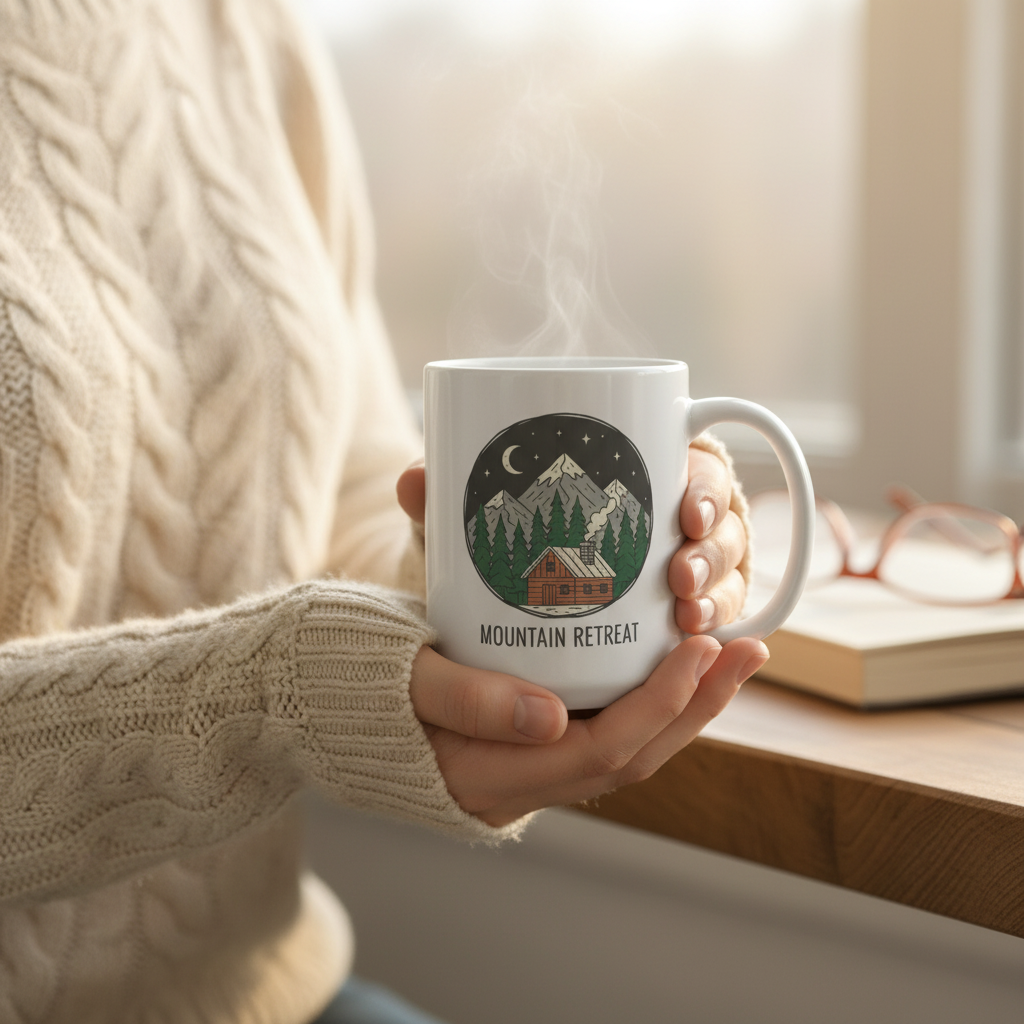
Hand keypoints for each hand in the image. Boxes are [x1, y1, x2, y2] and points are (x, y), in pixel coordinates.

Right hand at [397, 449, 764, 825]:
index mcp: (488, 780)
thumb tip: (547, 717)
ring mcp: (530, 761)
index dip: (658, 707)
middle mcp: (521, 783)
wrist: (331, 686)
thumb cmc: (361, 671)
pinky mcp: (534, 734)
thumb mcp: (401, 672)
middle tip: (746, 646)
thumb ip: (463, 693)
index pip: (600, 755)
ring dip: (689, 700)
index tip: (697, 646)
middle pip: (634, 755)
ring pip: (630, 743)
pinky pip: (609, 723)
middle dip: (697, 702)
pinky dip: (653, 692)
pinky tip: (684, 654)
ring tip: (738, 650)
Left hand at [398, 445, 749, 634]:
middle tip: (682, 578)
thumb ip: (448, 506)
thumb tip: (414, 481)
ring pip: (729, 584)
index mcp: (642, 474)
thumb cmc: (498, 549)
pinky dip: (715, 645)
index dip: (705, 490)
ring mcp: (687, 576)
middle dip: (715, 555)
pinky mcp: (676, 627)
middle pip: (725, 529)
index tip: (686, 515)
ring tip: (690, 624)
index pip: (697, 469)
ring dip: (719, 602)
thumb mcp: (471, 529)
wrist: (499, 603)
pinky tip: (703, 653)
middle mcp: (677, 523)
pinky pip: (714, 635)